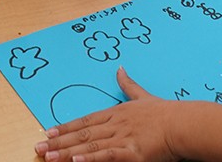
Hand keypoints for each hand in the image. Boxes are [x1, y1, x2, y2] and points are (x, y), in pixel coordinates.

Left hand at [35, 68, 176, 161]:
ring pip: (89, 145)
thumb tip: (119, 68)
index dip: (65, 127)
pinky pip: (107, 156)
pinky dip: (91, 159)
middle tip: (39, 147)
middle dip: (59, 141)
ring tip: (49, 156)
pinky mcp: (132, 152)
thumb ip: (128, 85)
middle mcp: (114, 124)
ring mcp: (122, 137)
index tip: (48, 131)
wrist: (182, 123)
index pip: (84, 121)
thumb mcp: (142, 95)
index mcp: (115, 112)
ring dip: (67, 152)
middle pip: (82, 134)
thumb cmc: (164, 112)